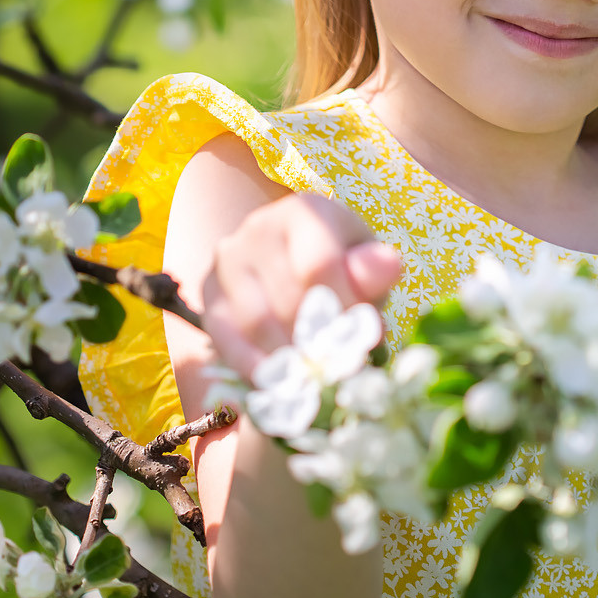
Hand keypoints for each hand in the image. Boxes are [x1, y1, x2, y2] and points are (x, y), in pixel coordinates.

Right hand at [201, 192, 405, 382]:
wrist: (293, 263)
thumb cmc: (342, 266)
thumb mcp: (365, 264)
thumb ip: (373, 270)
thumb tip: (388, 265)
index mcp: (306, 211)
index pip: (319, 265)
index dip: (343, 311)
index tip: (365, 342)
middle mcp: (259, 227)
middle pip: (287, 298)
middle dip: (319, 341)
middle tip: (342, 371)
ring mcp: (229, 260)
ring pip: (256, 322)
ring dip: (290, 359)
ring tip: (317, 383)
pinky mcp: (209, 294)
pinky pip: (226, 338)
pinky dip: (254, 367)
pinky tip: (278, 386)